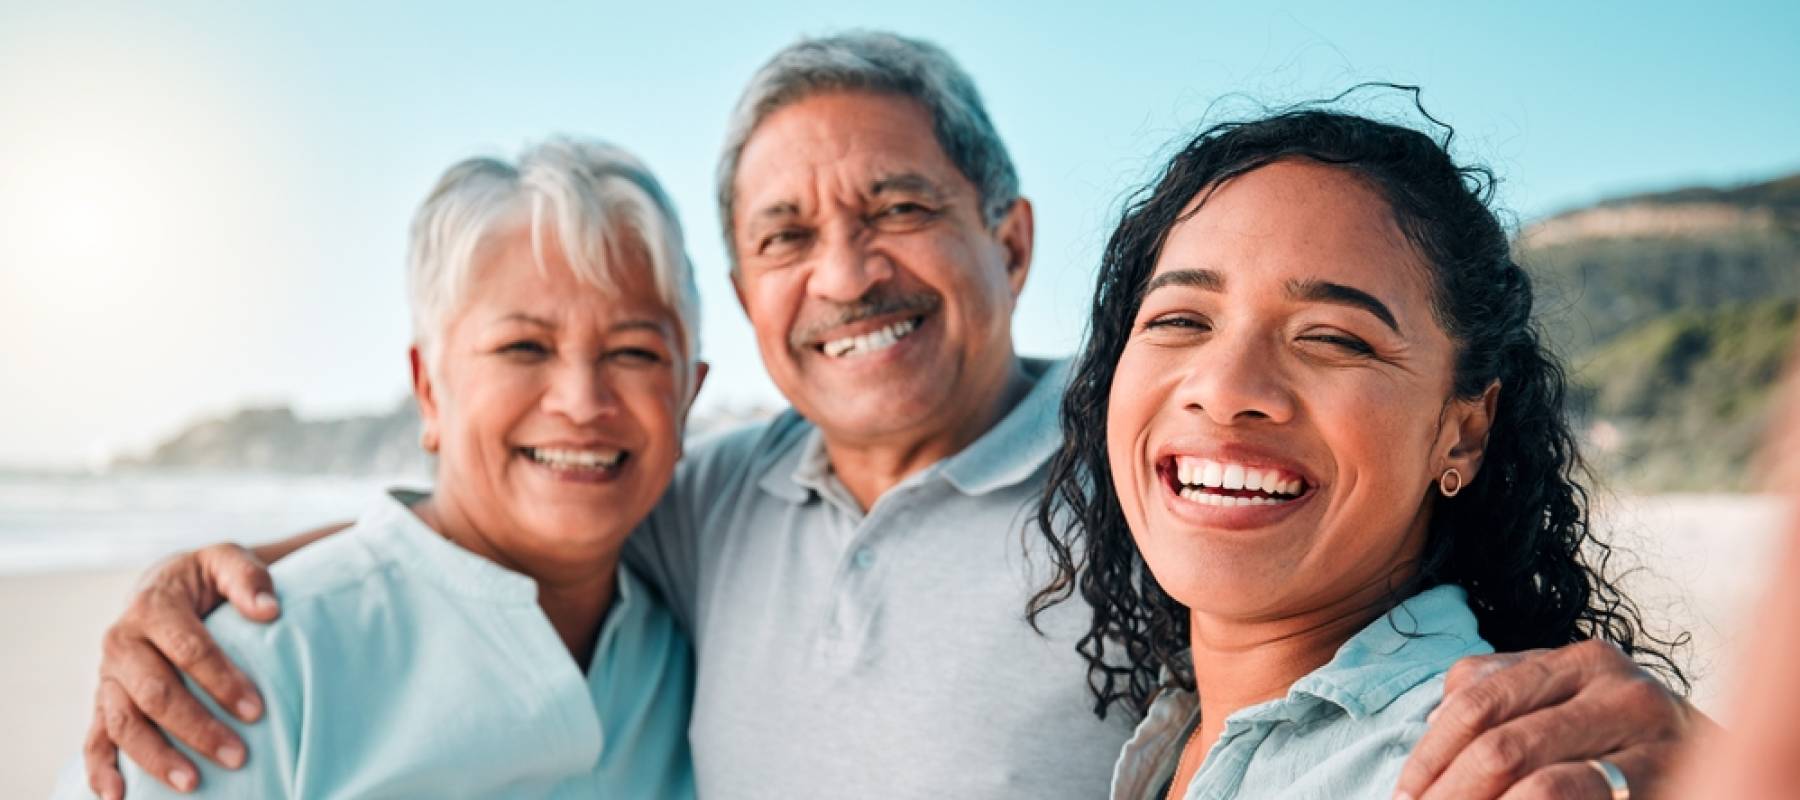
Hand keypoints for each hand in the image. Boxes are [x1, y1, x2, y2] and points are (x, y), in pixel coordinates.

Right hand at [84, 543, 278, 798]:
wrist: (166, 585)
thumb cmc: (205, 579)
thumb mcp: (226, 561)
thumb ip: (247, 578)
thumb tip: (269, 610)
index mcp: (152, 607)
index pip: (189, 650)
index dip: (221, 681)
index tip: (257, 710)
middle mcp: (121, 643)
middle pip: (156, 693)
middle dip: (197, 727)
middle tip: (238, 755)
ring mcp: (107, 676)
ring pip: (124, 722)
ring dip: (157, 756)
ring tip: (193, 783)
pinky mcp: (102, 701)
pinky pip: (94, 738)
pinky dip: (100, 771)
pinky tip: (118, 797)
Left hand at [1394, 640, 1707, 799]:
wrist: (1710, 768)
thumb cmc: (1619, 740)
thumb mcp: (1562, 702)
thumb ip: (1500, 695)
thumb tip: (1430, 729)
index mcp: (1582, 660)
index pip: (1476, 701)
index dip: (1429, 754)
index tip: (1403, 795)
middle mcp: (1621, 688)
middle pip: (1500, 744)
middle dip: (1447, 793)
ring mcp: (1652, 738)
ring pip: (1536, 784)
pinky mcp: (1667, 781)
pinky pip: (1571, 799)